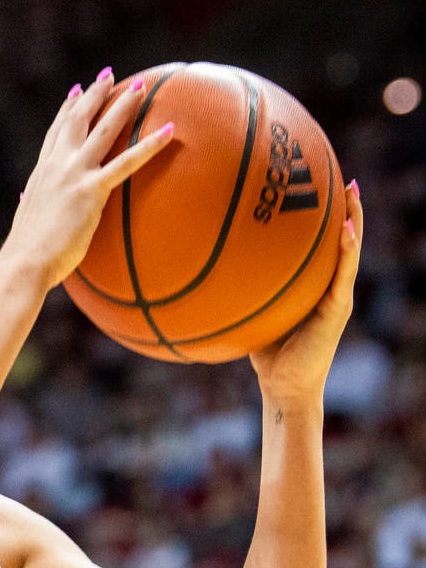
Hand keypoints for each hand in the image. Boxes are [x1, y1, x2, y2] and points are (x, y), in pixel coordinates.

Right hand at [4, 69, 176, 291]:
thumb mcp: (26, 220)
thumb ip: (29, 204)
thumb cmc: (25, 252)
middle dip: (94, 95)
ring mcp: (74, 175)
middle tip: (108, 75)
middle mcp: (56, 166)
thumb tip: (23, 200)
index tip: (75, 92)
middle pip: (78, 120)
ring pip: (103, 131)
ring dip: (123, 106)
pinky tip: (170, 130)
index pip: (56, 134)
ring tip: (141, 86)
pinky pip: (127, 163)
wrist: (24, 262)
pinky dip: (150, 145)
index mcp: (41, 174)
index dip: (66, 110)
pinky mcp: (92, 190)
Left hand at [250, 181, 361, 410]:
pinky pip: (343, 275)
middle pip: (344, 243)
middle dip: (348, 211)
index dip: (327, 221)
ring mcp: (337, 299)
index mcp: (315, 288)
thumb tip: (213, 265)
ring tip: (353, 193)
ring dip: (354, 222)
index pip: (325, 248)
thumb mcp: (255, 310)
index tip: (324, 189)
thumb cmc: (266, 352)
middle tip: (349, 179)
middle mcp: (331, 289)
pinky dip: (347, 251)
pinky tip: (347, 230)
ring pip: (350, 253)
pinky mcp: (337, 310)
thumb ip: (245, 288)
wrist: (284, 387)